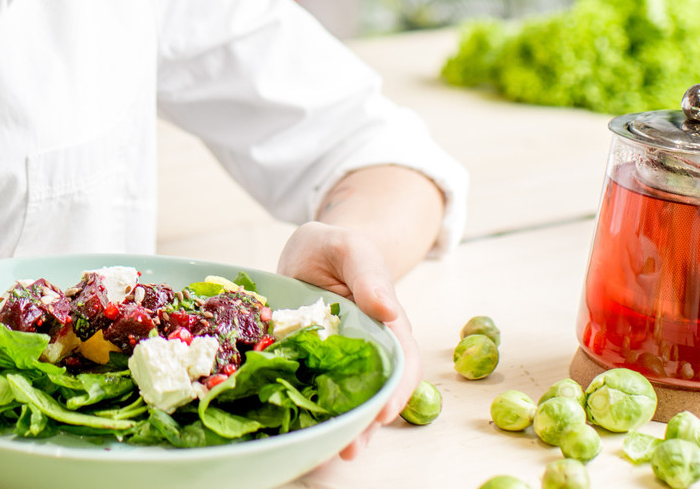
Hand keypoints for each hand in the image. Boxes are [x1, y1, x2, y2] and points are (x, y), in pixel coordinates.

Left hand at [276, 221, 422, 460]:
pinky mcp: (310, 363)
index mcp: (387, 324)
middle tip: (349, 448)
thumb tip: (387, 310)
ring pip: (347, 399)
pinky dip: (309, 412)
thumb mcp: (351, 249)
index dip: (395, 391)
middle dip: (366, 424)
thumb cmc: (337, 247)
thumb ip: (369, 275)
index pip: (402, 363)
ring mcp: (338, 360)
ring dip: (341, 427)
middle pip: (376, 392)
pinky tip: (297, 431)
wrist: (312, 251)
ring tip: (326, 453)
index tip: (381, 413)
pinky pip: (312, 390)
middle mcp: (368, 349)